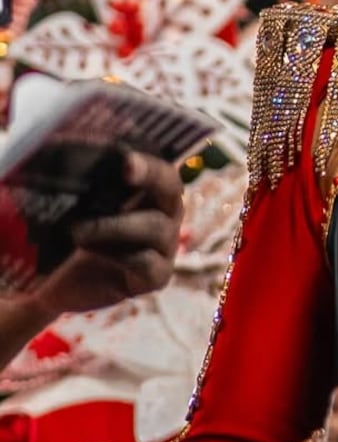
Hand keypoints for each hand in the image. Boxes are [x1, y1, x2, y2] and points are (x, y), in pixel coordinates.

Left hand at [32, 152, 183, 318]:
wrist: (65, 287)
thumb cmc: (75, 240)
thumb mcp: (75, 209)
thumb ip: (81, 186)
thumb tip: (61, 154)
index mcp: (148, 193)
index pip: (159, 170)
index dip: (147, 163)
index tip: (126, 157)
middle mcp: (164, 216)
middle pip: (172, 188)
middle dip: (151, 174)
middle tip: (126, 169)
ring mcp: (165, 248)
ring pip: (156, 226)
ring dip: (114, 224)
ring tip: (77, 230)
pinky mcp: (157, 278)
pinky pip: (147, 262)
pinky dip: (117, 255)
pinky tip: (89, 251)